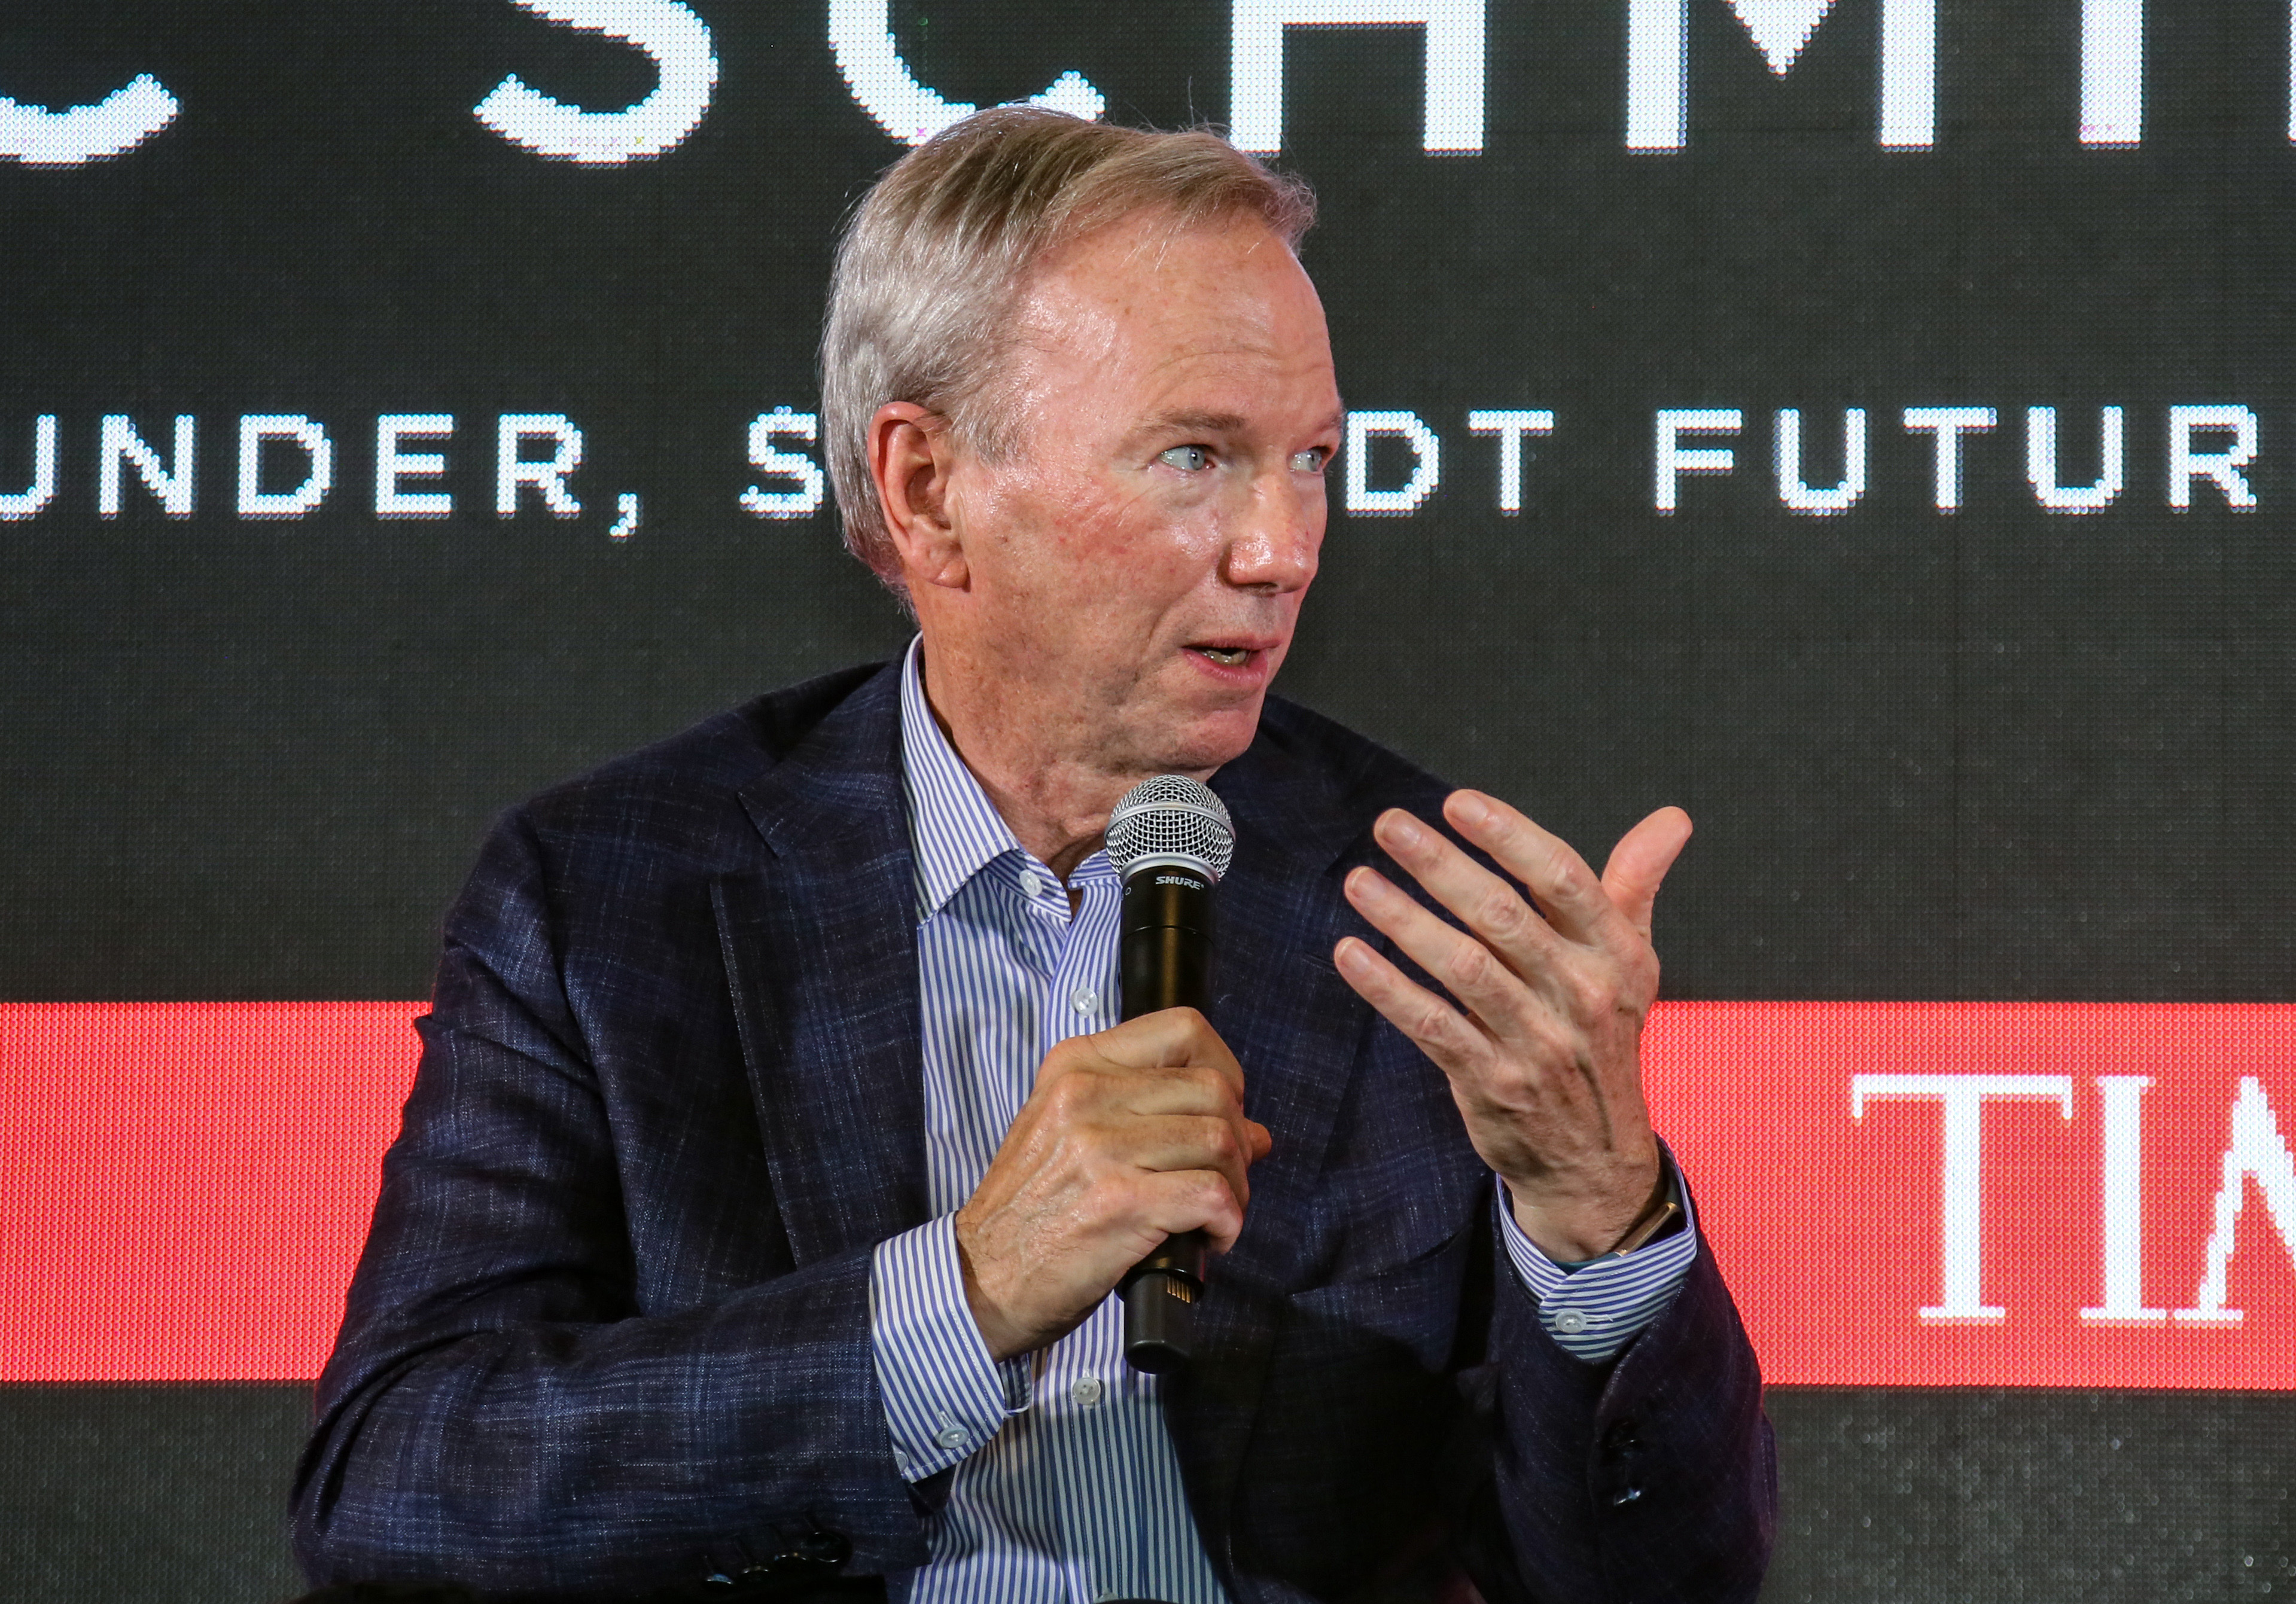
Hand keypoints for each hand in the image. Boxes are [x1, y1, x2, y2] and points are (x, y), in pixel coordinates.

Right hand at [953, 1008, 1272, 1360]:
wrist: (983, 1277)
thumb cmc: (1032, 1211)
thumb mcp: (1071, 1133)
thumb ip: (1151, 1115)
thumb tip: (1253, 1129)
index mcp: (1075, 1066)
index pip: (1183, 1030)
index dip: (1224, 1069)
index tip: (1225, 1111)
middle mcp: (1087, 1095)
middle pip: (1214, 1091)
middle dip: (1238, 1139)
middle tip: (1225, 1178)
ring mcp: (1102, 1147)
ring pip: (1222, 1142)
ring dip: (1237, 1187)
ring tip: (1216, 1215)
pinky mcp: (1121, 1202)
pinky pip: (1213, 1196)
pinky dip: (1228, 1223)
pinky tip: (1210, 1239)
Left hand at [1333, 792, 1690, 1260]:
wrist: (1596, 1159)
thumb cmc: (1603, 1038)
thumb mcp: (1632, 963)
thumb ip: (1636, 884)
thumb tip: (1673, 819)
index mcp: (1616, 955)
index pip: (1562, 879)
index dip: (1509, 836)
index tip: (1457, 802)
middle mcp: (1580, 995)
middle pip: (1502, 915)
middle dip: (1440, 865)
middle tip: (1389, 824)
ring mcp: (1536, 1042)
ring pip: (1461, 967)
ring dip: (1403, 920)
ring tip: (1358, 881)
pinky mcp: (1492, 1082)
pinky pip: (1432, 1026)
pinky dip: (1388, 989)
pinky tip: (1349, 954)